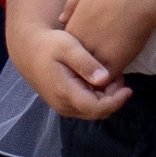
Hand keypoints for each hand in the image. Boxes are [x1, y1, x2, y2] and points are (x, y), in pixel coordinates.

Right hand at [11, 24, 131, 119]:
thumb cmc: (48, 44)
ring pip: (92, 111)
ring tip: (110, 77)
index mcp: (64, 92)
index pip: (96, 108)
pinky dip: (96, 97)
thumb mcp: (67, 46)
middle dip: (113, 98)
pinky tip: (98, 81)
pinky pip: (85, 107)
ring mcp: (61, 106)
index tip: (128, 89)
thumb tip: (104, 79)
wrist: (27, 48)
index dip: (115, 101)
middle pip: (96, 112)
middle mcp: (62, 104)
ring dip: (105, 98)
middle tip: (119, 77)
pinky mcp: (61, 104)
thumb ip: (85, 62)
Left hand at [58, 0, 155, 77]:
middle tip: (97, 67)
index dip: (79, 52)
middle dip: (86, 66)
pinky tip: (119, 76)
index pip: (68, 49)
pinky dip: (112, 79)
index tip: (91, 50)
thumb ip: (70, 6)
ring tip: (108, 74)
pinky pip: (108, 79)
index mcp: (72, 30)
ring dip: (98, 75)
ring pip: (91, 74)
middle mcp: (80, 46)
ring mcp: (95, 56)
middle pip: (78, 63)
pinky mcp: (114, 64)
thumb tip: (61, 19)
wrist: (135, 0)